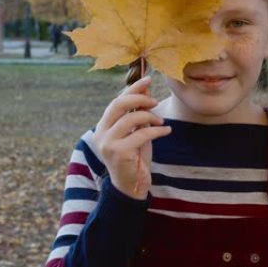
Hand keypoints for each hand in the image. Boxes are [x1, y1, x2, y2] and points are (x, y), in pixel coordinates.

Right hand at [93, 76, 170, 199]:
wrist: (132, 187)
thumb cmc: (135, 158)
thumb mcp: (136, 133)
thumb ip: (138, 114)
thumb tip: (146, 91)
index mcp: (103, 127)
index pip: (116, 101)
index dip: (132, 88)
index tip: (147, 79)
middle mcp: (101, 134)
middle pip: (119, 104)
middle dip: (139, 98)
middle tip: (155, 101)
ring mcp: (108, 143)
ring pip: (131, 118)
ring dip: (150, 116)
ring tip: (161, 121)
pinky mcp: (119, 153)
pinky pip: (142, 133)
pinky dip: (157, 130)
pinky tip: (166, 130)